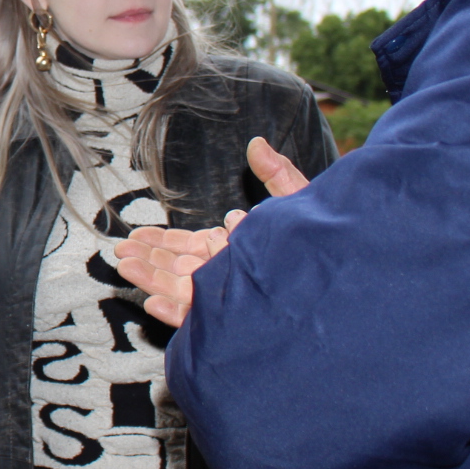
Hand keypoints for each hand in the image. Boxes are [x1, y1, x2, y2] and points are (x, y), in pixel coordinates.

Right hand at [113, 137, 310, 327]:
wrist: (351, 284)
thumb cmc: (326, 245)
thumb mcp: (299, 205)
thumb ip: (278, 175)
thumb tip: (257, 142)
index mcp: (236, 253)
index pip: (190, 247)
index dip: (161, 242)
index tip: (135, 236)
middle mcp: (228, 278)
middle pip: (177, 270)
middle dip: (147, 259)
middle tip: (119, 252)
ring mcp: (230, 302)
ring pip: (181, 291)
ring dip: (151, 279)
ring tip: (124, 265)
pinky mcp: (235, 326)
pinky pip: (200, 322)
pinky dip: (175, 313)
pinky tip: (152, 302)